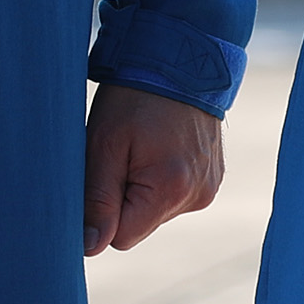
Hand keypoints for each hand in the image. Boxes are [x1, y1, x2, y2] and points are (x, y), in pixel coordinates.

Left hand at [82, 83, 223, 255]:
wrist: (180, 57)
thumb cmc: (135, 97)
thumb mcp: (104, 143)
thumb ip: (97, 199)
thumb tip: (90, 247)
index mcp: (171, 189)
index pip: (121, 237)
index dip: (104, 209)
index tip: (104, 170)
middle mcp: (198, 194)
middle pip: (140, 223)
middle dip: (124, 196)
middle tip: (122, 151)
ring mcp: (209, 186)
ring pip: (156, 210)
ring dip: (143, 186)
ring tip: (144, 142)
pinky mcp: (213, 177)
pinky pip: (175, 194)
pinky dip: (162, 177)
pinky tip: (161, 144)